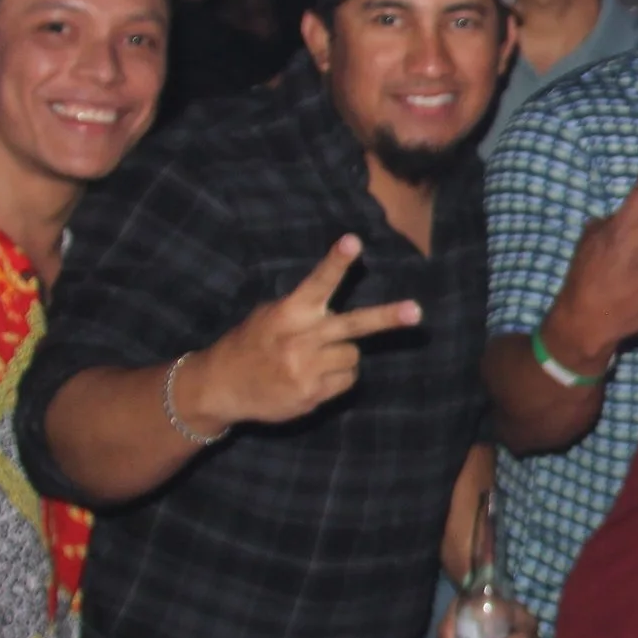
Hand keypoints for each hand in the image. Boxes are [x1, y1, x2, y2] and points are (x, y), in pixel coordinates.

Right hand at [180, 235, 422, 431]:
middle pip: (353, 325)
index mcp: (289, 313)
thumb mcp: (269, 316)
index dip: (336, 262)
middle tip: (416, 312)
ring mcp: (308, 370)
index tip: (353, 242)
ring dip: (342, 354)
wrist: (222, 386)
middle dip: (387, 318)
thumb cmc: (252, 343)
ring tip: (313, 357)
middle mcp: (301, 340)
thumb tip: (337, 310)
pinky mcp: (313, 395)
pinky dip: (337, 377)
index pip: (317, 282)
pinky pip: (347, 380)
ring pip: (353, 355)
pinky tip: (311, 376)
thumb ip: (302, 309)